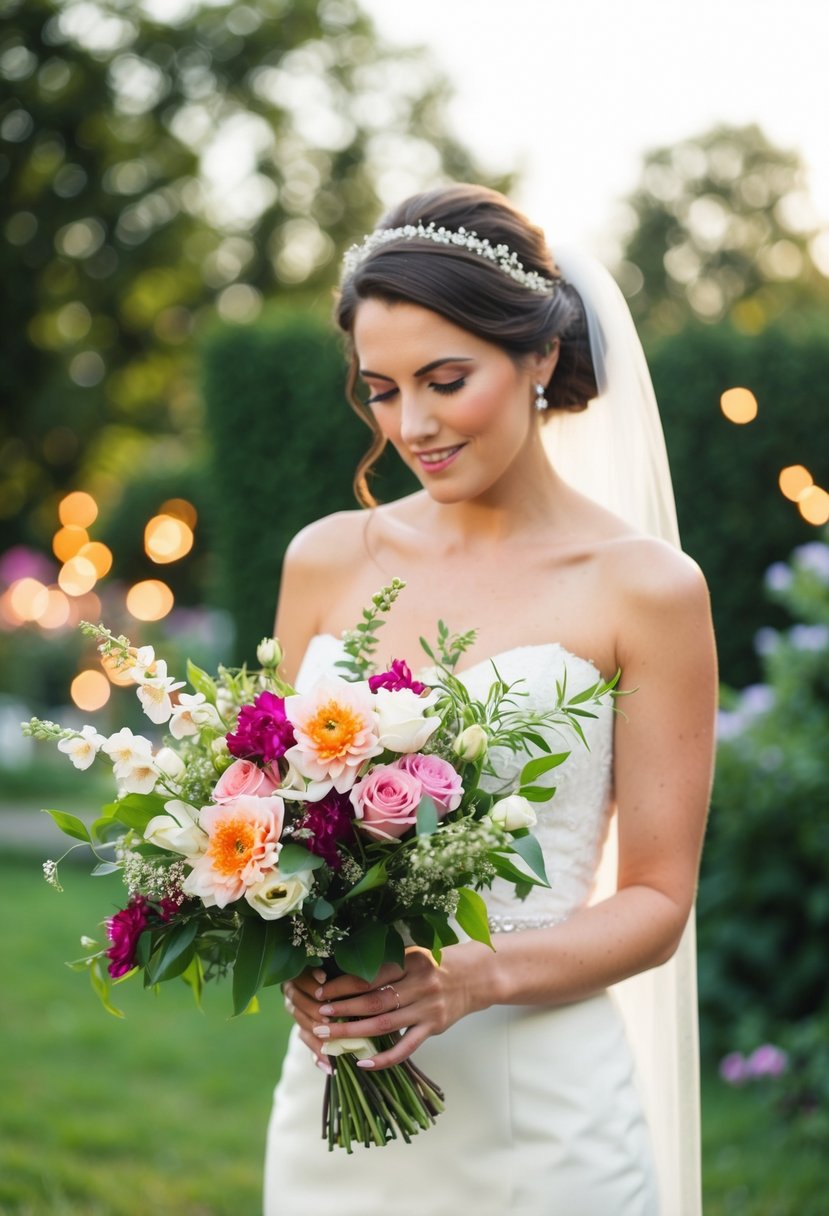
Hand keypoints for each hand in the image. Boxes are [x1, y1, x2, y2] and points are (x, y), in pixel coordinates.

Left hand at [283, 943, 487, 1070]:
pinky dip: (384, 1058)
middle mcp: (419, 984)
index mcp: (410, 961)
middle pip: (373, 1001)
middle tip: (318, 1017)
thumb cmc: (438, 964)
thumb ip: (388, 966)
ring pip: (384, 1025)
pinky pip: (406, 1047)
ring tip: (329, 1038)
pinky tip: (363, 1064)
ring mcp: (427, 1008)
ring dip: (353, 1033)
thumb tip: (347, 980)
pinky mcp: (434, 1027)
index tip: (320, 992)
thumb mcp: (414, 955)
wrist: (477, 976)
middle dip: (341, 1010)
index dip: (342, 985)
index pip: (370, 976)